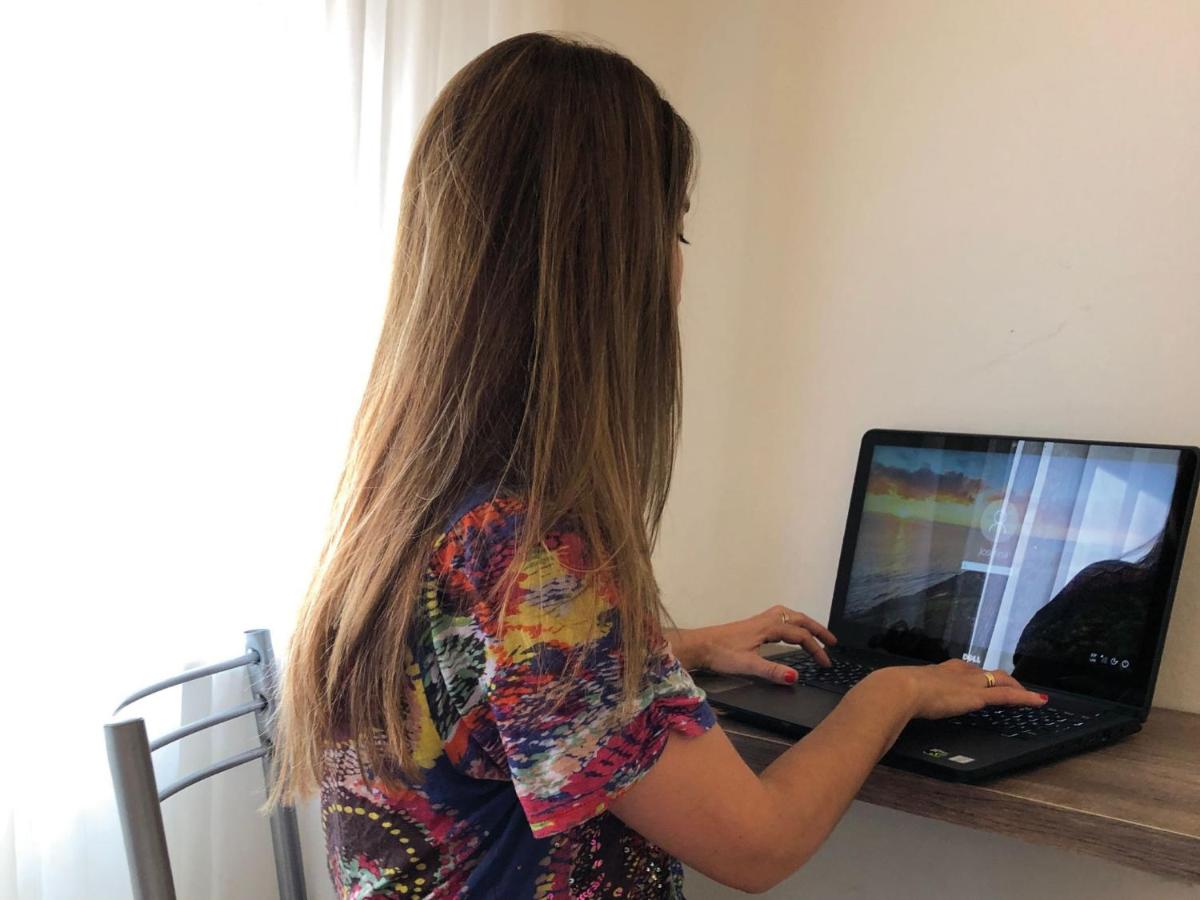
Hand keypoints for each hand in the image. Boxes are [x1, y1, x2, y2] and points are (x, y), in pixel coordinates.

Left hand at [670, 605, 837, 685]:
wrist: (699, 645)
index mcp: (768, 627)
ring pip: (789, 615)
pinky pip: (780, 618)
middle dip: (817, 629)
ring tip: (817, 632)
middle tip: (833, 641)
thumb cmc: (720, 654)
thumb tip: (796, 677)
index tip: (826, 663)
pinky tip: (790, 630)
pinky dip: (792, 622)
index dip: (816, 649)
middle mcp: (766, 620)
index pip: (800, 636)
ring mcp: (759, 621)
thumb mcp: (748, 665)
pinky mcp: (752, 625)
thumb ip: (772, 671)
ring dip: (805, 623)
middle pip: (799, 619)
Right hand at [868, 659, 1047, 719]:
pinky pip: (1007, 696)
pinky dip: (1025, 698)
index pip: (959, 669)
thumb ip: (895, 699)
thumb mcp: (895, 694)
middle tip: (1008, 684)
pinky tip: (1038, 701)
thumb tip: (879, 705)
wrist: (897, 690)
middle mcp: (954, 673)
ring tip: (1028, 694)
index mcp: (935, 672)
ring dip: (1014, 687)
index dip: (971, 673)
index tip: (976, 676)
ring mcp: (967, 683)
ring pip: (998, 681)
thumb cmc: (891, 693)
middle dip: (997, 678)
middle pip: (982, 672)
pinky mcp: (977, 696)